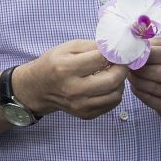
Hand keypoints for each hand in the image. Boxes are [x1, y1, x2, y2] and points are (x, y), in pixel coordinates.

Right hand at [14, 39, 128, 119]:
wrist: (39, 88)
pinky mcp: (86, 114)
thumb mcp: (68, 47)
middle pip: (112, 80)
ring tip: (113, 74)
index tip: (116, 51)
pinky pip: (111, 104)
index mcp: (67, 68)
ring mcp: (80, 105)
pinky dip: (114, 93)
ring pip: (116, 94)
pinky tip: (107, 85)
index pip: (101, 59)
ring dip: (120, 82)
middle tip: (121, 63)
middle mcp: (74, 89)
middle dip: (122, 69)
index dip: (113, 53)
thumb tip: (115, 49)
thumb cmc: (54, 63)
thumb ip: (92, 46)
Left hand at [126, 36, 160, 115]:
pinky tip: (135, 85)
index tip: (133, 53)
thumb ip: (153, 44)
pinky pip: (153, 102)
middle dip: (141, 70)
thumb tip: (134, 46)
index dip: (148, 55)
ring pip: (156, 89)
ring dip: (138, 81)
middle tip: (128, 65)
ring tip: (129, 74)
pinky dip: (140, 93)